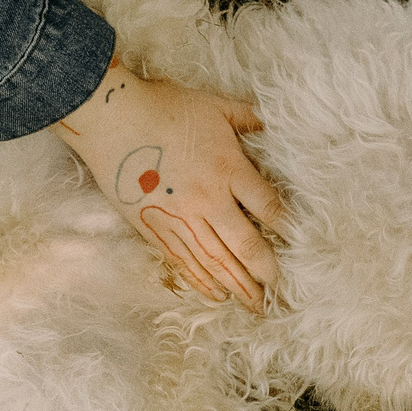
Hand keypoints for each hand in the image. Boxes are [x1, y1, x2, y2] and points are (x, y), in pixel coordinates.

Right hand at [55, 63, 281, 308]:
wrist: (109, 117)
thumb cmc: (163, 106)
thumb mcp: (215, 105)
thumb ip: (248, 118)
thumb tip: (273, 123)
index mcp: (227, 169)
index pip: (268, 207)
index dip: (287, 228)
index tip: (301, 245)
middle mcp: (207, 200)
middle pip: (245, 245)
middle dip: (266, 270)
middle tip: (280, 290)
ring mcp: (178, 217)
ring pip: (215, 261)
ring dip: (237, 285)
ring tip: (254, 304)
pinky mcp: (152, 227)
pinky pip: (182, 261)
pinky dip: (201, 280)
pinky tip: (216, 294)